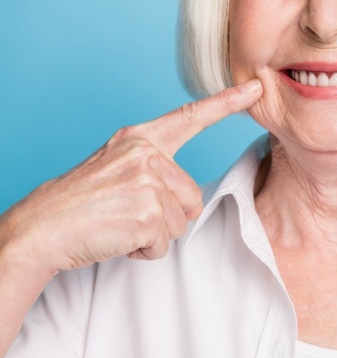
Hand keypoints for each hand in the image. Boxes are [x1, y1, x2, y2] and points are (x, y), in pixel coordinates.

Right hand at [1, 79, 262, 272]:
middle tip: (128, 213)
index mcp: (140, 139)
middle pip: (192, 197)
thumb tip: (187, 199)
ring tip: (120, 224)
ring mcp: (148, 182)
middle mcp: (147, 154)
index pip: (189, 117)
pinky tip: (118, 237)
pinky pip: (164, 244)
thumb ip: (154, 169)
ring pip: (180, 223)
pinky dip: (143, 251)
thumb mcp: (116, 168)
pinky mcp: (147, 214)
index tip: (254, 89)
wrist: (45, 226)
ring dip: (154, 234)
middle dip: (168, 216)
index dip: (225, 104)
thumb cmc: (81, 202)